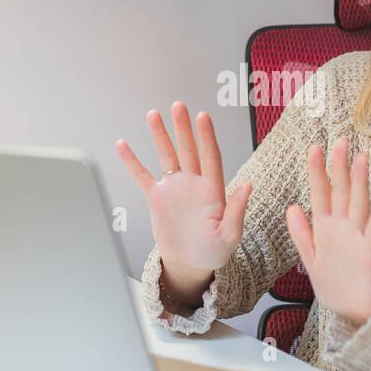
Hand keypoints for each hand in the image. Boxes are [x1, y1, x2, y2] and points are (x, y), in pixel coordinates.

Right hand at [116, 102, 252, 279]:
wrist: (190, 264)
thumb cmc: (213, 252)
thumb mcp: (229, 235)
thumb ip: (236, 210)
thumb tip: (247, 185)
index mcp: (213, 190)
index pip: (210, 157)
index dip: (206, 137)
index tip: (202, 117)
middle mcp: (193, 184)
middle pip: (188, 149)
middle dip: (183, 127)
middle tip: (178, 106)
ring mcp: (174, 189)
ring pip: (166, 156)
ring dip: (160, 136)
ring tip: (153, 115)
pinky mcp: (157, 199)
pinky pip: (142, 176)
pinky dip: (132, 161)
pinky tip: (123, 145)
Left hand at [285, 136, 370, 327]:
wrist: (357, 315)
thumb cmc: (337, 288)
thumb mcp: (312, 260)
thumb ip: (301, 234)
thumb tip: (292, 207)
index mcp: (326, 229)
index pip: (321, 194)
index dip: (317, 172)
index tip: (313, 148)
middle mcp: (343, 229)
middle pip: (341, 192)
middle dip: (339, 167)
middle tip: (340, 140)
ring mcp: (358, 239)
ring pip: (358, 205)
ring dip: (360, 182)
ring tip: (361, 158)